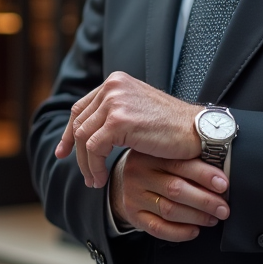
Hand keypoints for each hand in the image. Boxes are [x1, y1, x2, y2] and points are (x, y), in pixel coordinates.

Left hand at [55, 71, 202, 187]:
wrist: (198, 130)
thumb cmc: (174, 127)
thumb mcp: (138, 111)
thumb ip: (116, 114)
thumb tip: (91, 132)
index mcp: (116, 82)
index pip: (81, 108)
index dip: (69, 132)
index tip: (64, 152)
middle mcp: (112, 86)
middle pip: (79, 122)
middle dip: (77, 152)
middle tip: (85, 174)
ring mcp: (114, 101)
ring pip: (82, 137)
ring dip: (86, 163)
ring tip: (95, 181)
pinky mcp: (118, 120)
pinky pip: (93, 147)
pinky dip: (94, 166)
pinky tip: (102, 179)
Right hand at [111, 150, 228, 241]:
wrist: (125, 179)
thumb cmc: (155, 167)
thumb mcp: (167, 155)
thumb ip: (189, 160)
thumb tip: (220, 175)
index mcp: (151, 154)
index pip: (181, 164)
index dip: (205, 176)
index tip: (223, 185)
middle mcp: (139, 174)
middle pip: (175, 189)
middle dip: (205, 201)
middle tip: (223, 208)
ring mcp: (134, 196)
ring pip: (169, 210)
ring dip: (196, 217)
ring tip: (212, 219)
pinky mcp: (133, 215)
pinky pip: (158, 228)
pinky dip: (179, 232)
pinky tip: (194, 230)